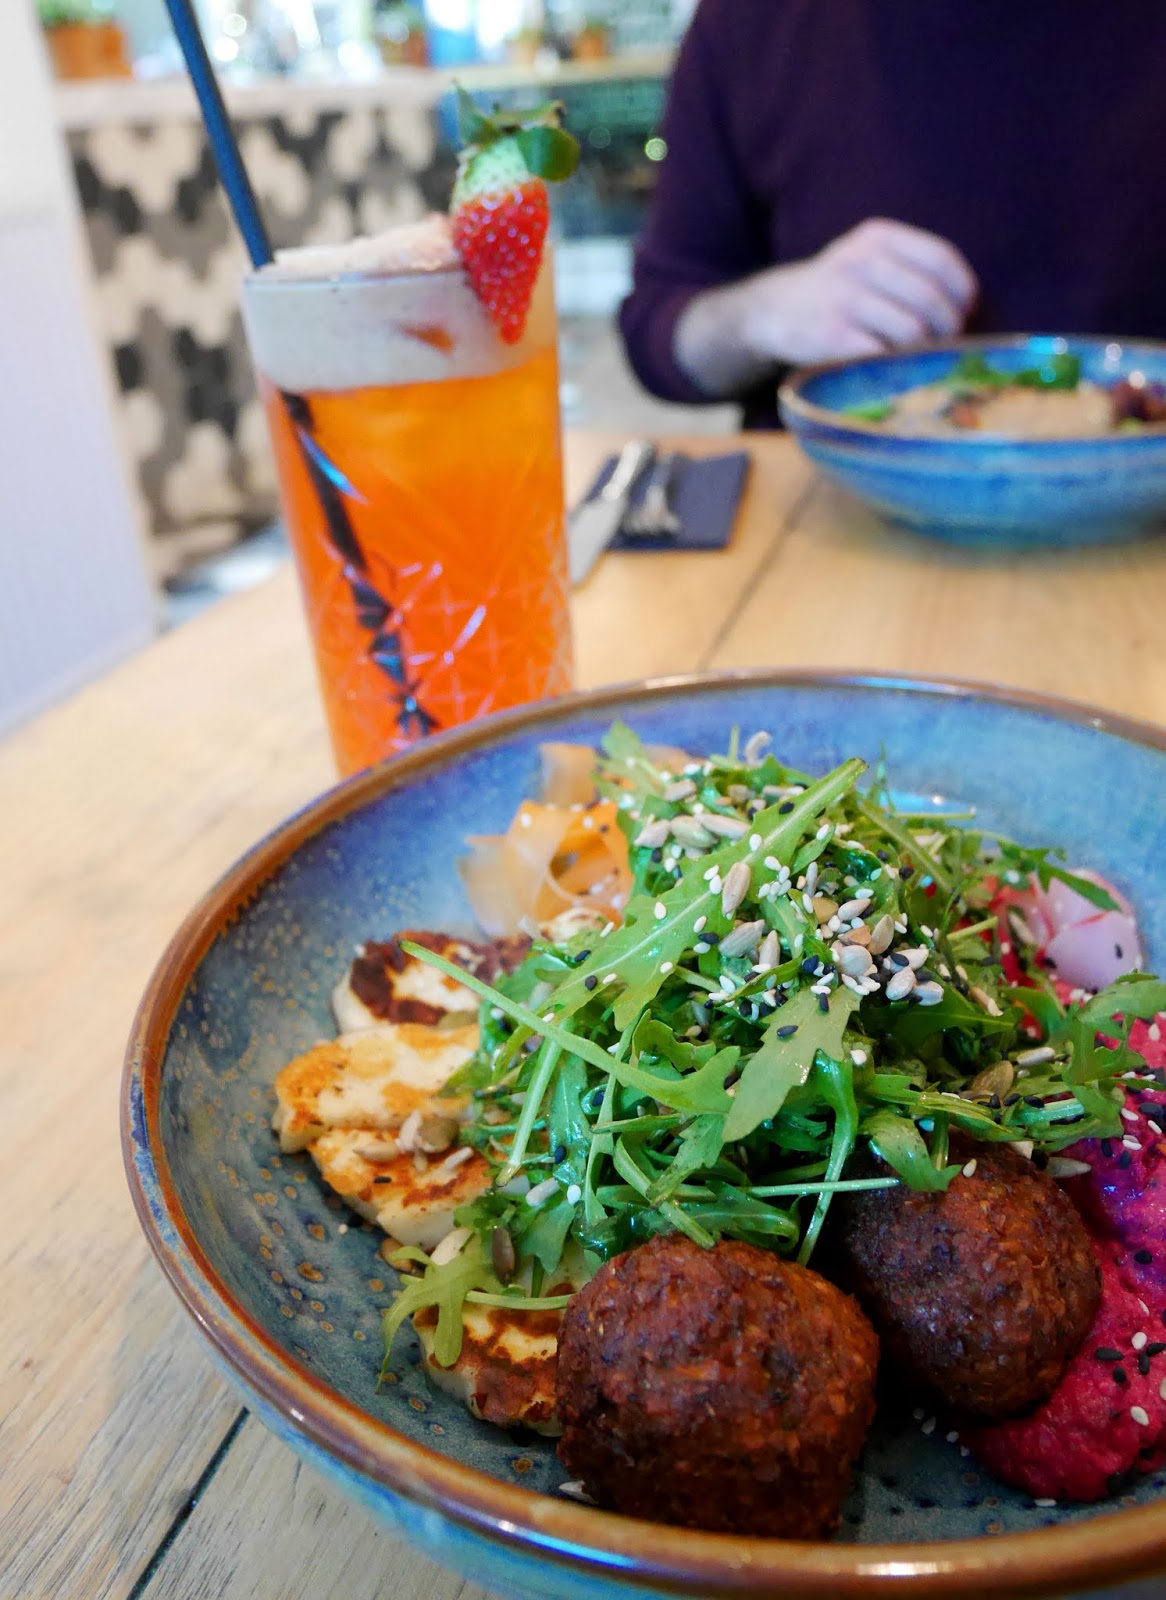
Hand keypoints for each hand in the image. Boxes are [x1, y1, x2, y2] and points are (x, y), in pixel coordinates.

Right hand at [744, 218, 977, 365]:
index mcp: (878, 237)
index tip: (965, 310)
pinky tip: (894, 365)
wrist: (774, 310)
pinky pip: (883, 354)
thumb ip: (912, 267)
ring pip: (911, 331)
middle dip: (947, 327)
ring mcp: (844, 298)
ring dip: (924, 350)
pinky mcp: (831, 335)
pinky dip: (897, 365)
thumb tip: (967, 307)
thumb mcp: (868, 258)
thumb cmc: (837, 289)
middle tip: (944, 342)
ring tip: (920, 355)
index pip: (941, 259)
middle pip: (930, 299)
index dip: (963, 290)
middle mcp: (861, 261)